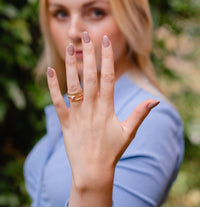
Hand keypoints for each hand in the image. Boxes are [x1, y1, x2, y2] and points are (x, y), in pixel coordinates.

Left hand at [47, 32, 158, 206]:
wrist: (92, 171)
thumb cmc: (112, 151)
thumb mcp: (129, 132)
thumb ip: (140, 114)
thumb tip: (156, 100)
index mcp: (107, 108)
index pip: (107, 77)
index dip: (106, 59)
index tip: (105, 42)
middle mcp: (92, 108)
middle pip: (90, 76)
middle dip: (88, 55)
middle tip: (86, 35)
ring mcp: (77, 114)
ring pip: (73, 86)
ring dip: (71, 66)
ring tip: (69, 47)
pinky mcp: (65, 122)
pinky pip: (57, 102)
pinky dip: (52, 87)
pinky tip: (50, 72)